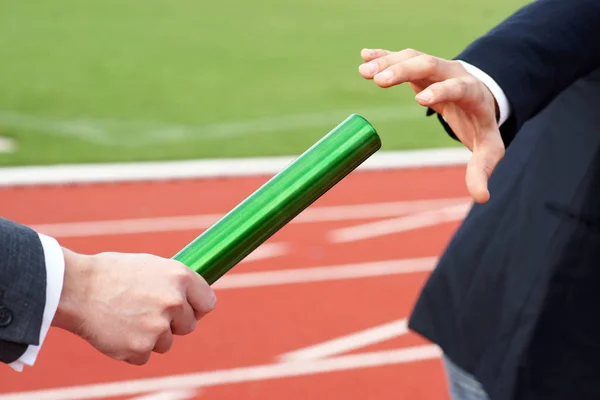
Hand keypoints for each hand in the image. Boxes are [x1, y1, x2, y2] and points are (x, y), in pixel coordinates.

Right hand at [52, 248, 216, 364]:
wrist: (75, 288)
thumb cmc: (111, 273)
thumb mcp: (151, 266)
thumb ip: (174, 283)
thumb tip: (192, 298)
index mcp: (179, 277)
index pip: (208, 302)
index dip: (196, 307)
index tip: (187, 309)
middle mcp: (174, 302)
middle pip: (188, 326)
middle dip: (172, 323)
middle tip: (145, 311)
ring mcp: (158, 327)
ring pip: (167, 343)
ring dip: (151, 336)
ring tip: (127, 318)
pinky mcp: (140, 348)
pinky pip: (145, 355)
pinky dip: (132, 349)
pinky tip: (117, 330)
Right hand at [359, 48, 503, 202]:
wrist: (481, 100)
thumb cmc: (481, 127)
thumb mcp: (487, 150)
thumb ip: (481, 171)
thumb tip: (481, 198)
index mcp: (472, 94)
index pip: (459, 88)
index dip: (442, 91)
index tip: (421, 100)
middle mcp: (454, 74)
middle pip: (430, 64)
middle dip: (405, 70)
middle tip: (380, 81)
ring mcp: (437, 67)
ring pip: (412, 57)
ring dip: (388, 62)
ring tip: (364, 72)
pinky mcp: (422, 66)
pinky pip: (402, 57)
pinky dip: (384, 56)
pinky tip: (364, 56)